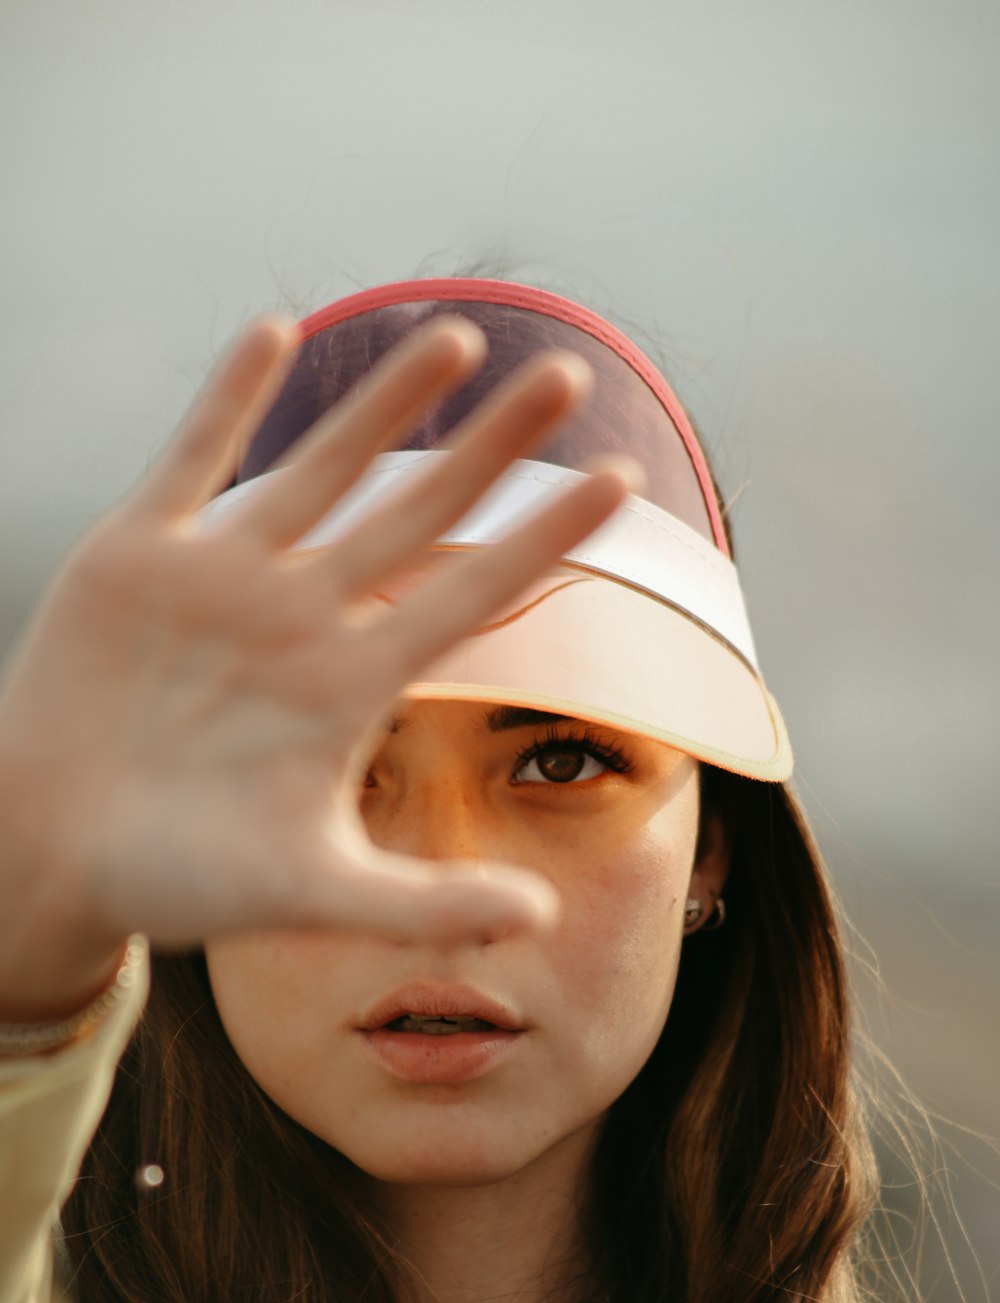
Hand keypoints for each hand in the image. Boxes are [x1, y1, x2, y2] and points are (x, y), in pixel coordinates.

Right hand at [0, 313, 636, 999]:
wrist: (50, 853)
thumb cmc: (181, 878)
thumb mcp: (312, 895)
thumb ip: (424, 905)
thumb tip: (542, 919)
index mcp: (350, 686)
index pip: (472, 597)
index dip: (544, 539)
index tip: (620, 484)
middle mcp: (303, 617)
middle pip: (418, 513)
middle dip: (491, 447)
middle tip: (572, 377)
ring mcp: (226, 580)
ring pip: (322, 470)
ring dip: (385, 404)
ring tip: (461, 338)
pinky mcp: (140, 556)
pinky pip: (193, 461)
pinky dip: (229, 401)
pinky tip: (276, 332)